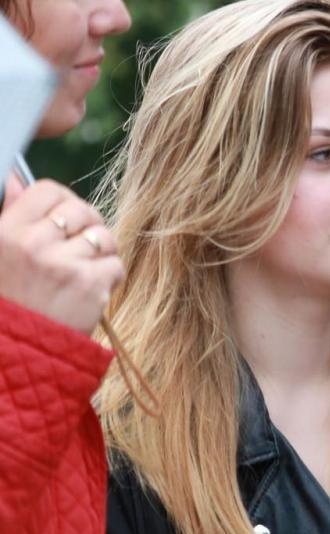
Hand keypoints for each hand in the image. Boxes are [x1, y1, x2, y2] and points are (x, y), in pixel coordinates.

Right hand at [0, 179, 121, 333]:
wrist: (17, 353)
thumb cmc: (9, 301)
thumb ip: (10, 217)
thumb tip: (16, 180)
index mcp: (6, 232)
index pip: (47, 190)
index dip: (62, 202)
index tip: (64, 220)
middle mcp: (34, 244)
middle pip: (82, 210)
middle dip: (87, 226)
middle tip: (79, 248)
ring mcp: (63, 263)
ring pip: (103, 236)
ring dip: (100, 252)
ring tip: (83, 271)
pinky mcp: (89, 285)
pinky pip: (115, 264)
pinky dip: (110, 276)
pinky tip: (92, 289)